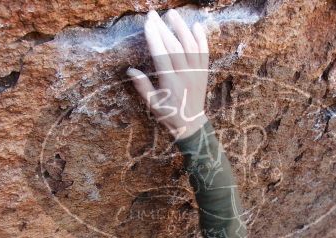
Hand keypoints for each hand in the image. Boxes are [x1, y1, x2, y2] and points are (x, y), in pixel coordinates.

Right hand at [127, 9, 208, 140]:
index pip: (161, 56)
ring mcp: (196, 73)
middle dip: (163, 29)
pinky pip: (204, 52)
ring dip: (181, 28)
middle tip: (154, 14)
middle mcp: (185, 76)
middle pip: (174, 47)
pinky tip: (195, 26)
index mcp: (170, 84)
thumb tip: (130, 71)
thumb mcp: (152, 104)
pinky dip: (201, 38)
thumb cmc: (169, 114)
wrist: (192, 125)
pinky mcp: (204, 72)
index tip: (148, 25)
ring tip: (172, 14)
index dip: (154, 39)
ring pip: (190, 46)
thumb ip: (143, 87)